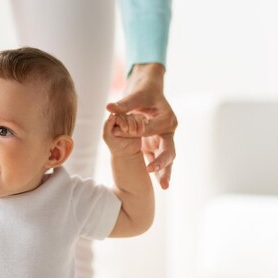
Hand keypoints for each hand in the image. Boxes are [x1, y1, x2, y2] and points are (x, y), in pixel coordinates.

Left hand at [102, 113, 145, 156]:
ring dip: (137, 124)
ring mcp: (130, 121)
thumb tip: (112, 114)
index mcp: (112, 121)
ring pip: (135, 116)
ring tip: (135, 133)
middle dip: (130, 123)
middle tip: (131, 133)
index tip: (125, 129)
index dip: (122, 121)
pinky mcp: (138, 124)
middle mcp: (121, 119)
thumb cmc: (115, 145)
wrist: (127, 153)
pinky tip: (141, 132)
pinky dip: (142, 124)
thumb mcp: (107, 137)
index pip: (118, 115)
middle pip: (127, 115)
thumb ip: (107, 125)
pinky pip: (141, 119)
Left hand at [106, 63, 176, 188]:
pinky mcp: (156, 144)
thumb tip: (109, 107)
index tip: (130, 137)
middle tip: (152, 171)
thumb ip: (123, 104)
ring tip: (163, 187)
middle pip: (168, 149)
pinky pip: (156, 159)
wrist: (150, 91)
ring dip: (164, 172)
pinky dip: (157, 170)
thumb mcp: (135, 96)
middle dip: (162, 161)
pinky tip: (156, 185)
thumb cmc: (144, 92)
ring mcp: (163, 139)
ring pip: (165, 158)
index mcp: (166, 119)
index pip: (152, 129)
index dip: (140, 133)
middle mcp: (168, 131)